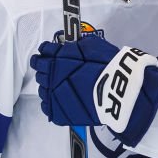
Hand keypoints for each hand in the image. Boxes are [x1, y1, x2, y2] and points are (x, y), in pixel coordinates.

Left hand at [31, 35, 157, 145]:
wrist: (117, 92)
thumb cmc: (108, 65)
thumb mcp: (93, 45)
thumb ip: (77, 46)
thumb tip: (69, 46)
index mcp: (58, 56)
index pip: (43, 52)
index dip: (45, 52)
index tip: (47, 54)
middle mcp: (51, 75)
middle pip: (40, 71)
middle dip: (45, 69)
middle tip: (55, 70)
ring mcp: (52, 95)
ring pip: (42, 89)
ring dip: (48, 86)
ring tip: (60, 87)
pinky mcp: (58, 112)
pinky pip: (47, 106)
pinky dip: (51, 102)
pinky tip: (60, 100)